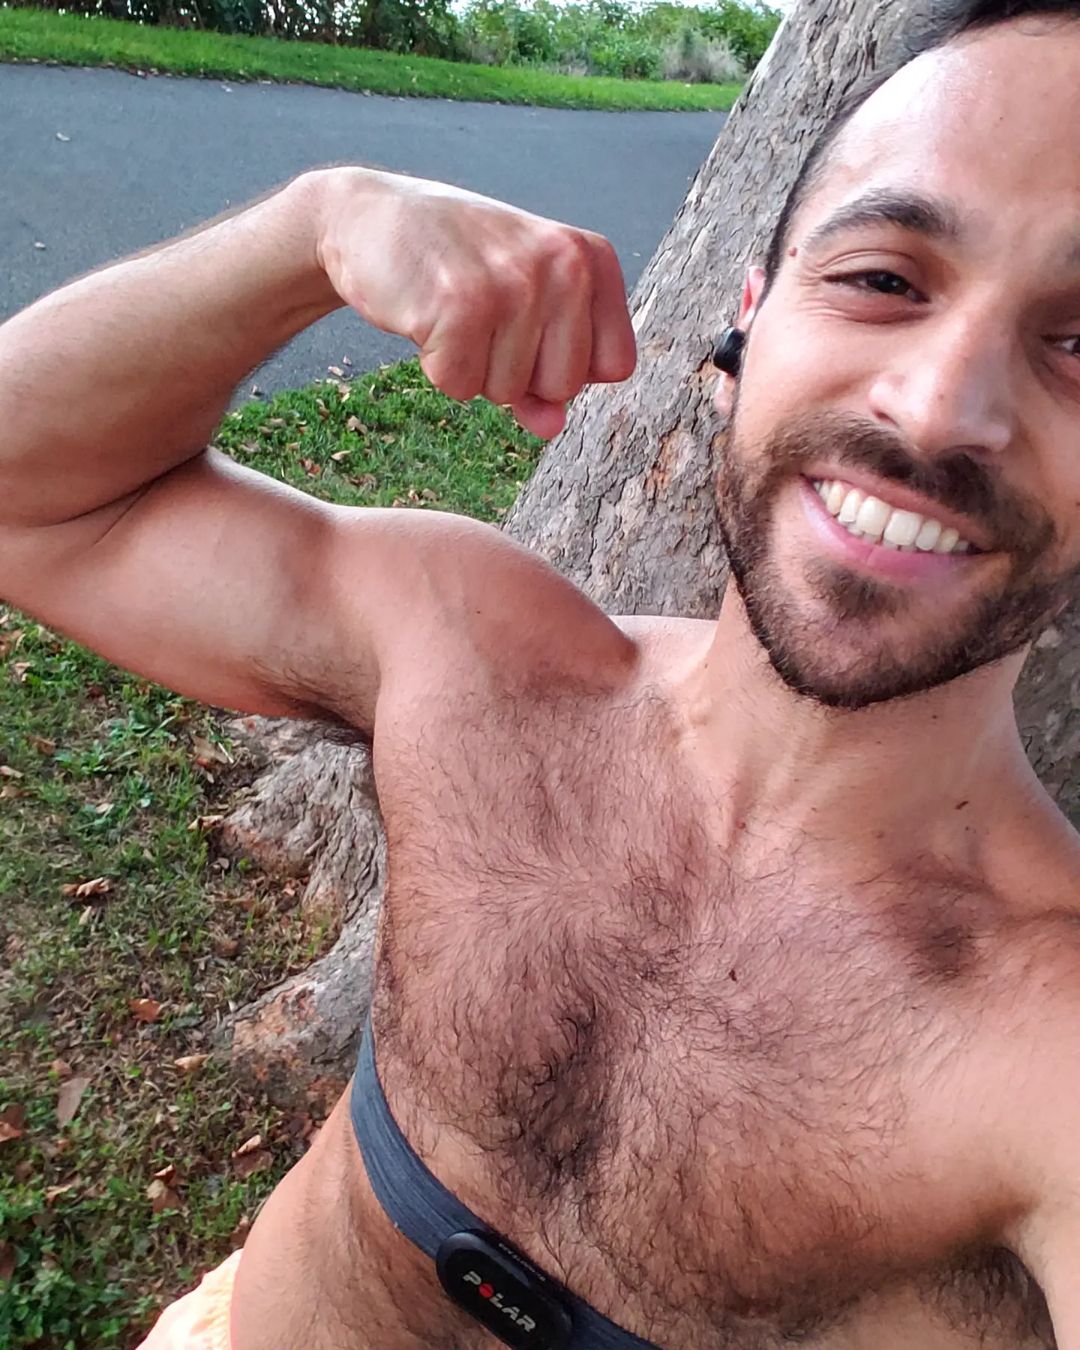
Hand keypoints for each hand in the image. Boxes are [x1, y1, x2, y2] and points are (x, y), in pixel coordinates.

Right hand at [314, 168, 636, 437]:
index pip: (614, 366)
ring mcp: (514, 283)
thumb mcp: (519, 310)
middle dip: (517, 374)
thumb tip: (551, 427)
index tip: (530, 331)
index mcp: (591, 259)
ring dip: (472, 368)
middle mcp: (563, 264)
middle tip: (483, 318)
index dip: (564, 367)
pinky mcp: (461, 306)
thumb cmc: (457, 269)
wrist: (368, 219)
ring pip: (508, 392)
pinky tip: (426, 316)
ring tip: (453, 312)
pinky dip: (436, 366)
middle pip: (564, 388)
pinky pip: (460, 386)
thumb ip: (546, 370)